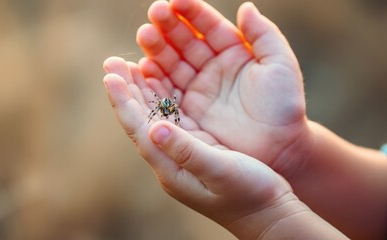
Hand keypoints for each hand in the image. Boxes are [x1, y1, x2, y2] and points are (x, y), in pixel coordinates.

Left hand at [102, 62, 293, 233]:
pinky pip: (171, 118)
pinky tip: (160, 84)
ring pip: (153, 117)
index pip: (139, 129)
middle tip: (112, 62)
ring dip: (141, 91)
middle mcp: (169, 160)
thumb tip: (154, 129)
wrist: (266, 213)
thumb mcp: (220, 172)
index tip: (110, 75)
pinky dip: (162, 98)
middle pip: (140, 120)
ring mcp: (180, 154)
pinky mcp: (193, 148)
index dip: (124, 101)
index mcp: (171, 167)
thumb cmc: (249, 195)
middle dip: (126, 91)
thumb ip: (187, 152)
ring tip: (129, 67)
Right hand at [136, 0, 307, 170]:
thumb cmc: (284, 107)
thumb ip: (265, 35)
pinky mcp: (188, 111)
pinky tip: (143, 67)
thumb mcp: (281, 66)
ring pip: (171, 63)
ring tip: (144, 35)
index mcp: (234, 51)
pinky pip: (167, 91)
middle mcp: (212, 67)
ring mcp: (198, 88)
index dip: (192, 12)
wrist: (279, 149)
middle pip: (184, 41)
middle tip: (154, 14)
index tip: (175, 1)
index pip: (209, 26)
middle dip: (168, 27)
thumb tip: (246, 7)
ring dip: (156, 49)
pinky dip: (153, 79)